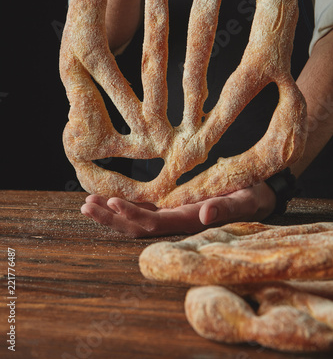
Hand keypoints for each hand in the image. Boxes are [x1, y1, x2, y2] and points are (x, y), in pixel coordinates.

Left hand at [81, 182, 275, 237]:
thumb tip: (205, 216)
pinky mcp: (172, 207)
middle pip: (136, 226)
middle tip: (86, 205)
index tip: (112, 201)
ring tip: (88, 203)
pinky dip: (125, 206)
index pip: (154, 223)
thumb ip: (225, 207)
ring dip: (112, 213)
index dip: (133, 215)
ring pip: (136, 220)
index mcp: (189, 220)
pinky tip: (110, 198)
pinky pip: (144, 210)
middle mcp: (176, 222)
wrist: (256, 196)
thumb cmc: (252, 196)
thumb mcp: (244, 200)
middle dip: (111, 217)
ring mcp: (172, 216)